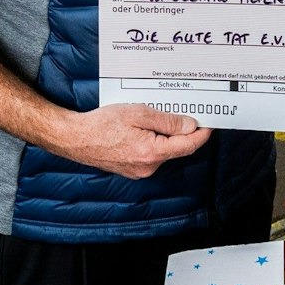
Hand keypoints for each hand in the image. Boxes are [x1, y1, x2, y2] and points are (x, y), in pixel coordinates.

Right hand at [54, 104, 211, 179]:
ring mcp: (140, 171)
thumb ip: (167, 121)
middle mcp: (148, 167)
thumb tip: (189, 126)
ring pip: (163, 152)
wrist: (76, 138)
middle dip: (181, 132)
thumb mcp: (138, 113)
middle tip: (181, 113)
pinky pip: (151, 156)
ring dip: (164, 136)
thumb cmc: (102, 124)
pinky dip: (153, 143)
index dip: (201, 135)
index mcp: (152, 152)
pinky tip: (141, 130)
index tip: (209, 125)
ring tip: (150, 119)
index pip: (187, 146)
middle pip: (176, 149)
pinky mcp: (132, 170)